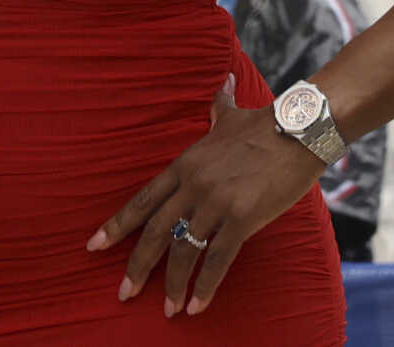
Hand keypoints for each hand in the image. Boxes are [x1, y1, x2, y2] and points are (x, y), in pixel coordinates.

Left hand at [90, 75, 326, 317]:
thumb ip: (218, 109)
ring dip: (173, 284)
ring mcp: (216, 202)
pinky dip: (205, 286)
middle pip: (154, 231)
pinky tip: (197, 306)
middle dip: (137, 266)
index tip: (94, 246)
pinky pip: (218, 259)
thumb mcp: (231, 116)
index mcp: (184, 164)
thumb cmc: (266, 124)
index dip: (116, 226)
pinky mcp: (242, 218)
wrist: (299, 128)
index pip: (142, 200)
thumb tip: (221, 84)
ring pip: (183, 250)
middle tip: (124, 292)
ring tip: (168, 309)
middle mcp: (193, 184)